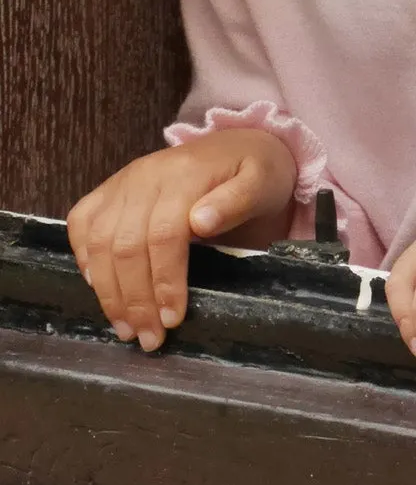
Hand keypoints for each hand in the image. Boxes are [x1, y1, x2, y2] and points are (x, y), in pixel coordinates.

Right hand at [67, 129, 296, 351]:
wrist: (239, 145)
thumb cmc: (256, 173)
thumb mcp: (263, 183)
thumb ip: (237, 201)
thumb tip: (201, 221)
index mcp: (186, 174)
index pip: (164, 234)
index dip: (164, 281)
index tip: (172, 319)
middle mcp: (147, 175)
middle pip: (126, 244)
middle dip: (135, 299)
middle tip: (149, 338)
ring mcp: (124, 180)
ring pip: (99, 240)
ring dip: (108, 291)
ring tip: (126, 328)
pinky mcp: (110, 189)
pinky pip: (82, 222)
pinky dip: (83, 257)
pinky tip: (99, 288)